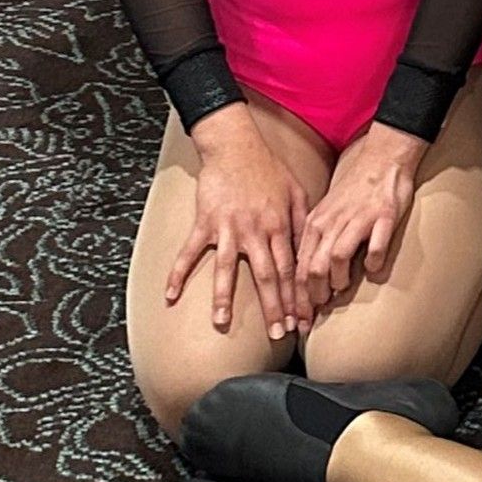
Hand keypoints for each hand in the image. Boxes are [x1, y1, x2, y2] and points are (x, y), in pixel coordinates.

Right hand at [167, 107, 310, 339]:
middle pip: (266, 276)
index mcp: (278, 226)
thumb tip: (311, 252)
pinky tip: (170, 297)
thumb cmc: (268, 169)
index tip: (301, 321)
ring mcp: (228, 227)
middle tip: (277, 335)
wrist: (235, 146)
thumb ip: (302, 223)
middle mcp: (255, 231)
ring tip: (222, 324)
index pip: (291, 269)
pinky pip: (189, 251)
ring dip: (223, 297)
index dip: (297, 297)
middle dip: (273, 307)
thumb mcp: (296, 192)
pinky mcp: (204, 222)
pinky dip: (177, 273)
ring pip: (226, 268)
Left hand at [296, 123, 426, 303]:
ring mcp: (358, 218)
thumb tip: (310, 279)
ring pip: (338, 258)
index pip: (299, 268)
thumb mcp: (326, 214)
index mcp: (315, 223)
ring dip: (339, 280)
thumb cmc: (354, 190)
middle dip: (313, 298)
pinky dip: (374, 263)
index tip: (300, 321)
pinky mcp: (384, 216)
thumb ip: (317, 242)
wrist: (382, 157)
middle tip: (318, 315)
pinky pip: (375, 246)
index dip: (297, 299)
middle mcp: (332, 222)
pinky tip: (375, 270)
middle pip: (314, 267)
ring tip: (343, 289)